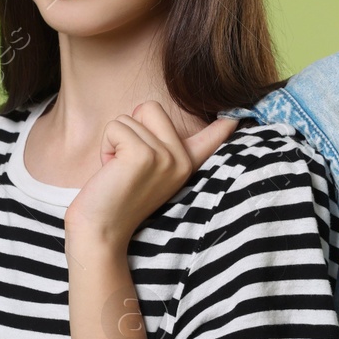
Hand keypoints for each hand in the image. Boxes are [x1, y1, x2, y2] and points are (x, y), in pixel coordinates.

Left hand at [64, 101, 237, 251]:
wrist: (100, 231)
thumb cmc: (116, 198)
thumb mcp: (151, 171)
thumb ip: (164, 149)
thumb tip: (186, 134)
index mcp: (185, 164)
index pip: (212, 138)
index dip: (224, 126)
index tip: (238, 118)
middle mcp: (181, 160)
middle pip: (150, 108)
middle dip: (129, 130)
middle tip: (126, 165)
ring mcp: (165, 157)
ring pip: (129, 118)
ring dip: (114, 142)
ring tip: (118, 171)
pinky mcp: (143, 155)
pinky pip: (116, 127)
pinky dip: (106, 146)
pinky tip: (110, 171)